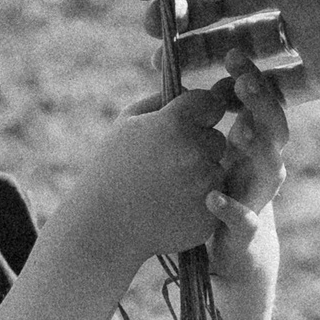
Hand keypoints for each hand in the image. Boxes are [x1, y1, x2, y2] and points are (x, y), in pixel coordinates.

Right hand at [58, 88, 230, 271]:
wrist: (101, 226)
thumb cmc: (111, 168)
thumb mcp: (126, 123)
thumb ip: (161, 100)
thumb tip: (192, 92)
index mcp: (176, 123)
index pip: (211, 102)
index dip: (198, 113)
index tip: (182, 125)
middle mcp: (195, 152)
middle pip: (217, 140)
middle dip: (199, 147)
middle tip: (167, 163)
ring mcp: (205, 187)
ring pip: (217, 171)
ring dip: (200, 176)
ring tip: (166, 187)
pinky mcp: (209, 216)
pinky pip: (215, 201)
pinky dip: (199, 203)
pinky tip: (171, 206)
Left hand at [208, 54, 288, 282]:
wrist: (232, 250)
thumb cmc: (220, 189)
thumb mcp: (213, 149)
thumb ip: (207, 118)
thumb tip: (194, 80)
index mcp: (254, 143)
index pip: (262, 104)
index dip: (253, 80)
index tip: (234, 54)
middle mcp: (262, 167)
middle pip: (275, 130)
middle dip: (262, 105)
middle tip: (243, 82)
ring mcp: (258, 198)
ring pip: (271, 171)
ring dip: (258, 149)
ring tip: (240, 130)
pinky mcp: (245, 231)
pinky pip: (244, 220)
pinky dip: (230, 209)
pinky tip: (212, 197)